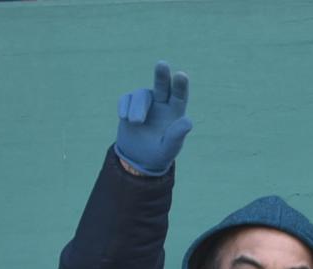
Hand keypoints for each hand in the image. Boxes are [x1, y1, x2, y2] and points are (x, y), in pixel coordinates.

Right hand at [114, 61, 192, 176]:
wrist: (138, 159)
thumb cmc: (158, 154)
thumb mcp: (168, 149)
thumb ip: (177, 136)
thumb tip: (188, 121)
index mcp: (175, 112)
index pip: (179, 95)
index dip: (181, 85)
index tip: (181, 75)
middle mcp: (161, 102)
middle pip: (162, 85)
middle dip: (162, 75)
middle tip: (162, 64)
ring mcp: (145, 102)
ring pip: (141, 95)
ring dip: (138, 107)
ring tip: (135, 122)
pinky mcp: (129, 104)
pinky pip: (126, 99)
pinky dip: (125, 107)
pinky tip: (124, 118)